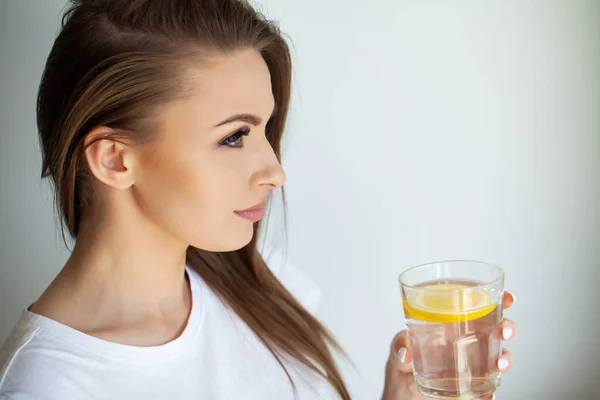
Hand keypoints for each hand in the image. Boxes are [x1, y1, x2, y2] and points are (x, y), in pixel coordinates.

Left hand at [382, 291, 515, 399]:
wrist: (402, 393)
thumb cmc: (403, 363)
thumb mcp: (398, 349)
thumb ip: (399, 345)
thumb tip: (405, 352)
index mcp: (451, 322)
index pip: (478, 304)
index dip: (497, 298)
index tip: (508, 298)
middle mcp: (465, 339)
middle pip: (496, 327)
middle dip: (507, 326)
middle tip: (503, 331)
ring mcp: (471, 361)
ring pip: (499, 354)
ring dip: (506, 357)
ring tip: (499, 363)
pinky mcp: (470, 383)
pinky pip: (487, 386)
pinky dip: (491, 390)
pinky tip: (488, 394)